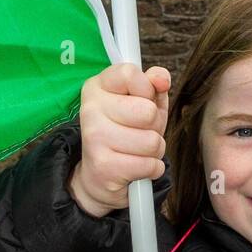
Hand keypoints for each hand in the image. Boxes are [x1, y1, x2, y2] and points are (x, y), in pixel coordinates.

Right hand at [67, 62, 170, 217]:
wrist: (99, 176)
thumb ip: (153, 84)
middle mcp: (90, 110)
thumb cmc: (125, 133)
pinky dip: (152, 169)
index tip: (142, 100)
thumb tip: (161, 78)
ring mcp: (95, 138)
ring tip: (138, 151)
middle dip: (155, 127)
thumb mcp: (141, 103)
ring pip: (152, 141)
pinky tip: (137, 167)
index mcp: (97, 87)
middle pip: (147, 112)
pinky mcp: (104, 166)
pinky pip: (149, 165)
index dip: (147, 90)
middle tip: (141, 132)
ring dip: (154, 150)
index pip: (130, 74)